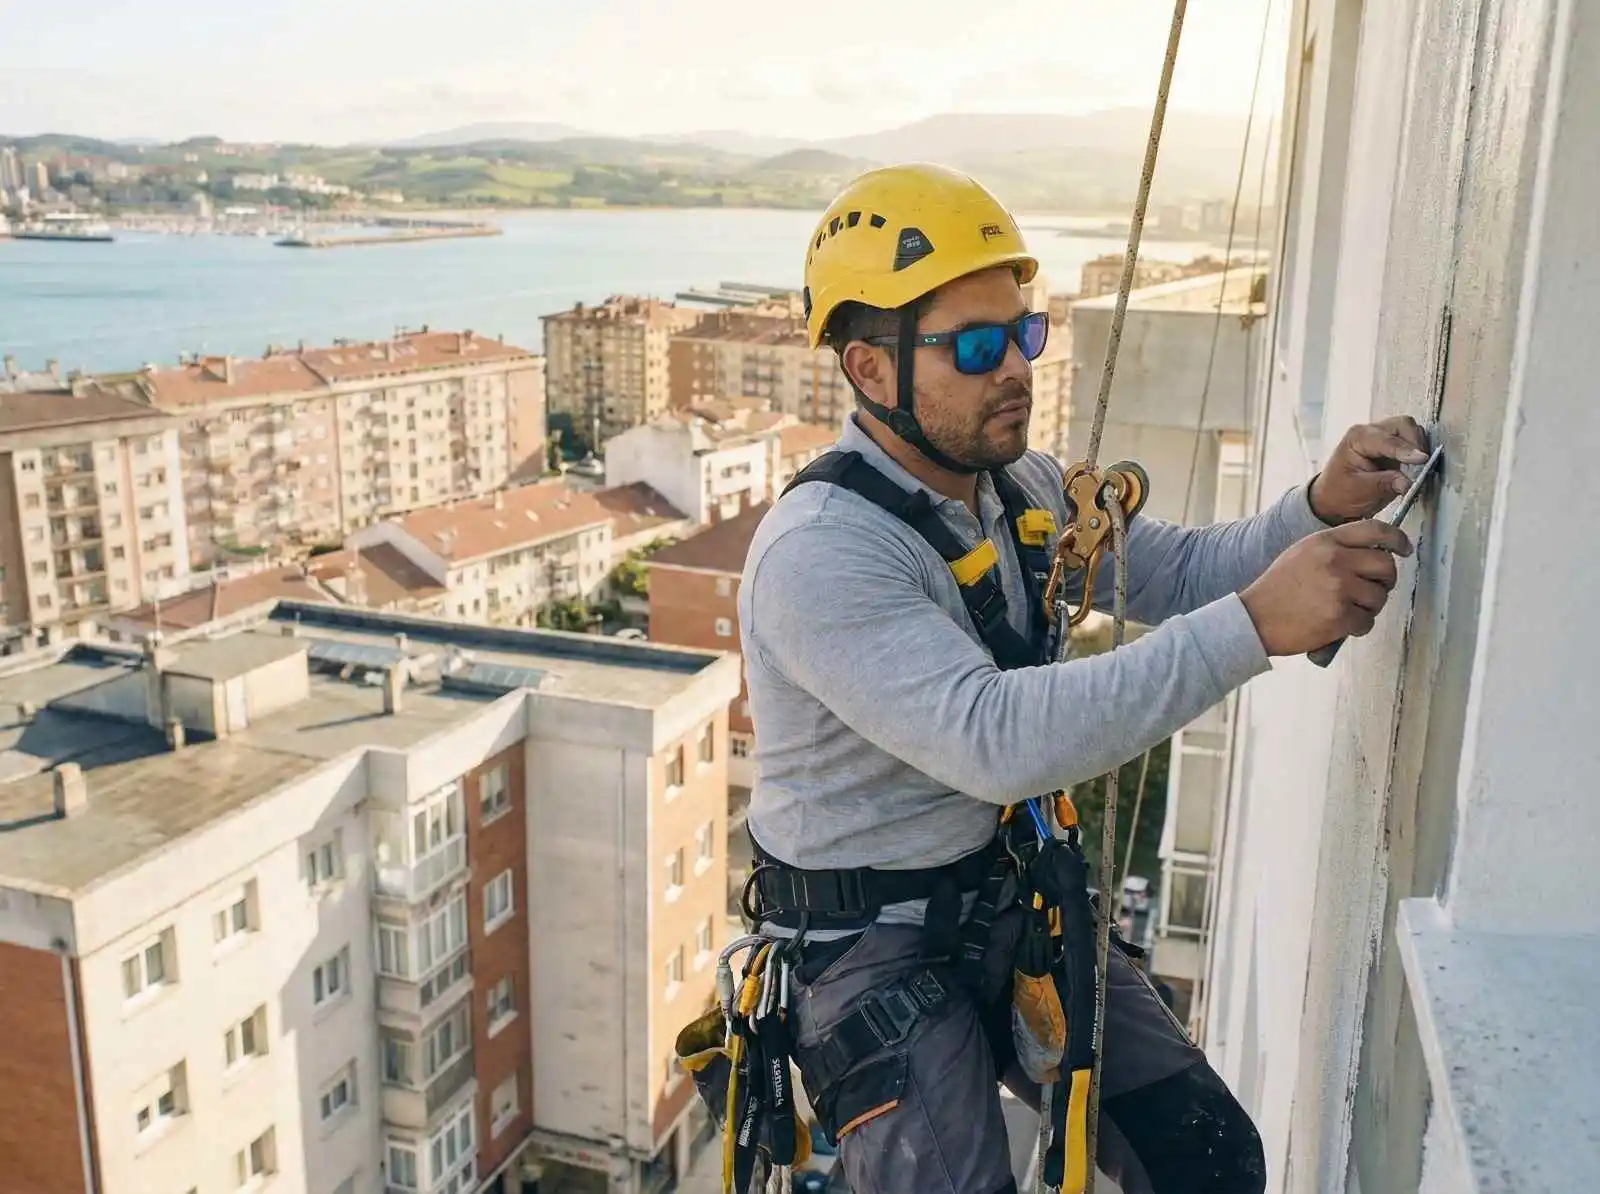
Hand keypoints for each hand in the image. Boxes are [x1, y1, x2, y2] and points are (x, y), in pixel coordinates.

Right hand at [1239, 521, 1412, 655]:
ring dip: (1370, 607)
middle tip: (1374, 589)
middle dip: (1385, 580)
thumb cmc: (1278, 590)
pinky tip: (1340, 625)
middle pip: (1385, 564)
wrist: (1253, 619)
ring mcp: (1338, 588)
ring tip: (1349, 610)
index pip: (1374, 529)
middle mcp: (1334, 560)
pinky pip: (1367, 621)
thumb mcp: (1302, 554)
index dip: (1397, 538)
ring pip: (1379, 596)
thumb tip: (1374, 552)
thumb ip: (1335, 548)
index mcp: (1324, 541)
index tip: (1404, 548)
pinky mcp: (1339, 615)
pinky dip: (1358, 627)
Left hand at [1308, 416, 1429, 523]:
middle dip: (1416, 442)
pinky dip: (1419, 452)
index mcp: (1357, 438)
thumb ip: (1385, 484)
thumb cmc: (1340, 494)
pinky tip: (1419, 467)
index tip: (1421, 459)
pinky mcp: (1394, 447)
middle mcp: (1371, 432)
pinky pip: (1413, 443)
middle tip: (1423, 463)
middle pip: (1403, 425)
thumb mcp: (1360, 491)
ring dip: (1419, 447)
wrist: (1334, 501)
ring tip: (1420, 467)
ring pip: (1411, 431)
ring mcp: (1384, 437)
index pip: (1386, 440)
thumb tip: (1409, 482)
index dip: (1405, 450)